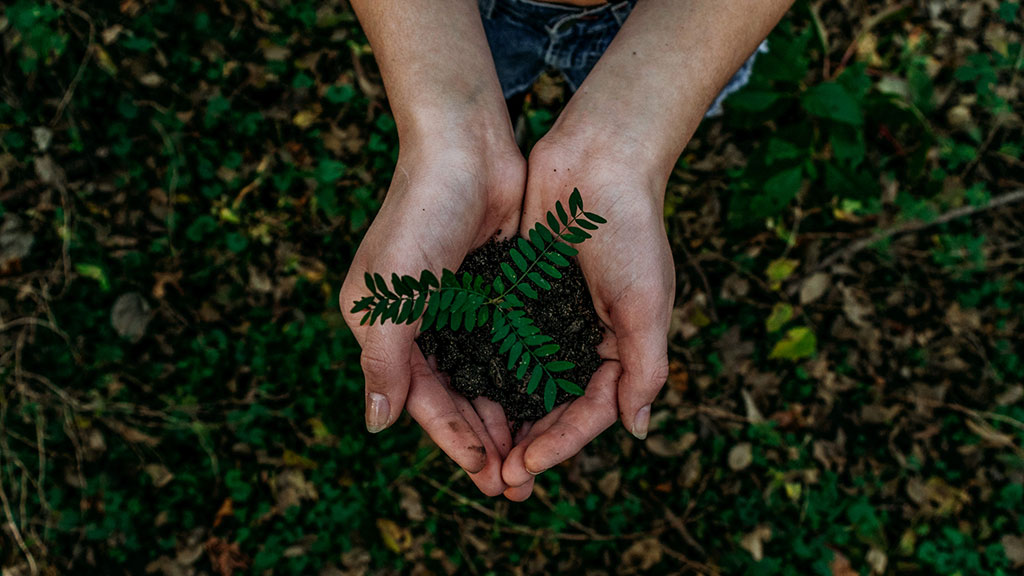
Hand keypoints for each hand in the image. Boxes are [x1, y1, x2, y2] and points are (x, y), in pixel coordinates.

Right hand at [340, 135, 524, 495]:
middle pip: (455, 396)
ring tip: (534, 455)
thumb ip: (384, 361)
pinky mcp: (493, 290)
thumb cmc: (420, 215)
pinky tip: (546, 403)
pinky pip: (508, 345)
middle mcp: (419, 323)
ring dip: (506, 415)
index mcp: (384, 327)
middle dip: (484, 439)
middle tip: (517, 482)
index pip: (421, 399)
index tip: (487, 476)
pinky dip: (523, 376)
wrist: (466, 146)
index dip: (453, 440)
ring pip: (484, 377)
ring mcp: (458, 307)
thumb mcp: (391, 294)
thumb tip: (377, 425)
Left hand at [500, 130, 674, 500]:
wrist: (598, 160)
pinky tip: (461, 395)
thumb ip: (645, 368)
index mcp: (619, 347)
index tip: (526, 466)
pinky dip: (485, 370)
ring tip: (478, 452)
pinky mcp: (519, 293)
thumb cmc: (631, 230)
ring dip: (503, 418)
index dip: (561, 443)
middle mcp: (583, 338)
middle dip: (529, 444)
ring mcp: (549, 317)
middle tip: (498, 479)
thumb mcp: (647, 304)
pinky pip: (500, 342)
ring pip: (522, 382)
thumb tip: (637, 430)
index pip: (590, 411)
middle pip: (553, 406)